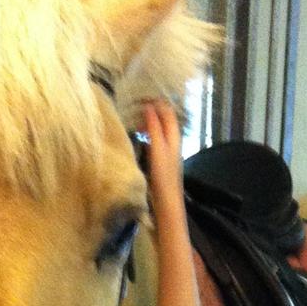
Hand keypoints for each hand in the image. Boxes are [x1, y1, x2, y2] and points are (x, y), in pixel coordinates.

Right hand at [142, 100, 184, 227]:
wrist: (167, 208)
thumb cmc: (163, 180)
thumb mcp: (158, 152)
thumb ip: (155, 130)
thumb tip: (150, 107)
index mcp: (173, 139)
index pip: (167, 112)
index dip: (156, 102)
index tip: (139, 96)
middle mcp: (171, 144)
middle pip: (164, 120)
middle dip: (151, 110)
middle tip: (134, 105)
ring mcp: (166, 154)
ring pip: (158, 131)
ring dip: (147, 122)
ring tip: (133, 118)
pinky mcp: (159, 164)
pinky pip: (153, 142)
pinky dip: (145, 135)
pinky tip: (136, 139)